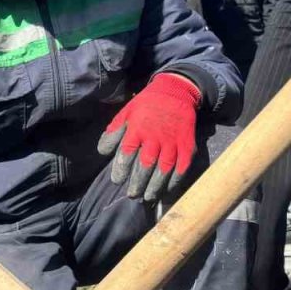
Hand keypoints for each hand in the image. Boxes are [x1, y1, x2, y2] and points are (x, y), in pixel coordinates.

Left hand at [97, 73, 200, 202]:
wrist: (175, 91)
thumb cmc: (146, 104)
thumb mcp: (126, 113)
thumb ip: (113, 132)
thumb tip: (103, 152)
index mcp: (137, 129)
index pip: (127, 153)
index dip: (121, 169)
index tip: (117, 181)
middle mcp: (155, 137)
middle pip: (145, 165)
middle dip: (138, 182)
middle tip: (132, 195)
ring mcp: (173, 141)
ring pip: (164, 168)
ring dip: (155, 186)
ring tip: (148, 197)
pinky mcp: (187, 144)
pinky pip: (182, 166)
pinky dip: (175, 180)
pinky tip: (168, 189)